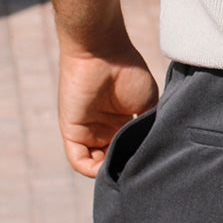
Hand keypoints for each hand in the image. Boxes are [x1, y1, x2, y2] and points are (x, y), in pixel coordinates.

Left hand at [57, 38, 158, 177]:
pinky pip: (79, 159)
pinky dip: (92, 169)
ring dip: (108, 170)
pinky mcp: (72, 132)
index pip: (127, 148)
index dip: (136, 157)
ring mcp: (88, 130)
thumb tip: (150, 149)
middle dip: (122, 166)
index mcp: (122, 120)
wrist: (104, 53)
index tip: (147, 160)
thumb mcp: (148, 101)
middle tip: (136, 168)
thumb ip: (146, 126)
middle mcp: (105, 127)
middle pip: (112, 158)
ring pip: (96, 163)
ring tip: (123, 168)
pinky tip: (106, 167)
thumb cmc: (128, 71)